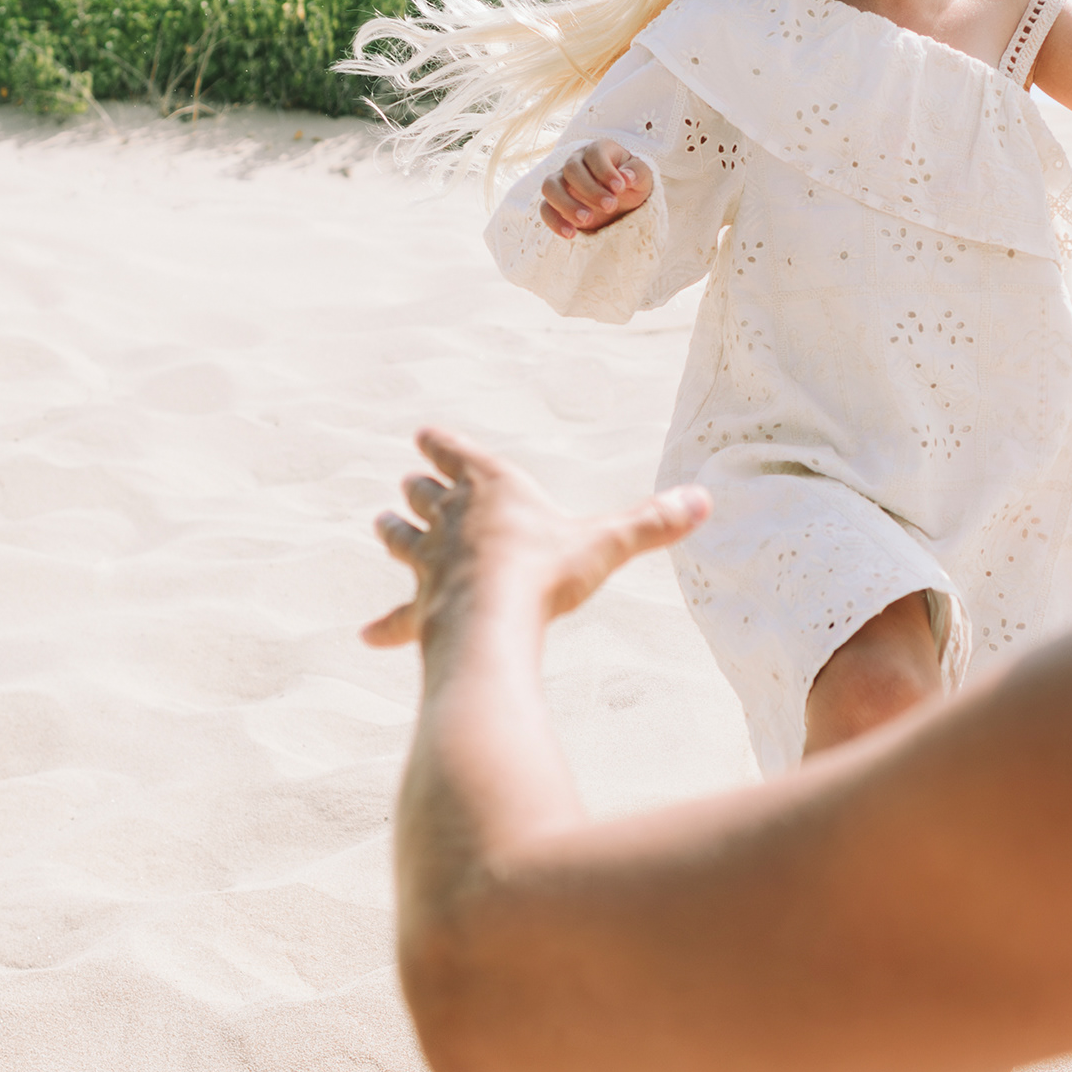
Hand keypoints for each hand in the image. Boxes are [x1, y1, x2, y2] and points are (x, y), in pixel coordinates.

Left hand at [363, 428, 709, 648]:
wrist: (493, 618)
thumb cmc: (546, 570)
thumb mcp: (606, 543)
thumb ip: (651, 523)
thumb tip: (704, 500)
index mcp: (492, 489)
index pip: (458, 455)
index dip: (442, 446)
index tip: (424, 436)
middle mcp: (452, 519)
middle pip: (425, 494)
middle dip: (418, 489)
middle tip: (407, 485)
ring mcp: (429, 563)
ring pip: (402, 540)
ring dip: (393, 532)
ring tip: (381, 523)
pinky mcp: (421, 608)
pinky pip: (398, 616)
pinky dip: (386, 624)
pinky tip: (368, 635)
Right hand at [539, 140, 654, 237]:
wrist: (621, 201)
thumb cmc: (631, 183)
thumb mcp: (642, 177)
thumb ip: (637, 172)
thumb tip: (626, 176)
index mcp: (598, 150)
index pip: (594, 153)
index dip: (605, 170)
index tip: (620, 188)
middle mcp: (575, 161)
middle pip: (571, 169)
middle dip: (590, 189)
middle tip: (610, 206)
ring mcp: (561, 181)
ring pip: (550, 186)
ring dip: (567, 204)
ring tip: (586, 220)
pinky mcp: (554, 203)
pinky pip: (545, 209)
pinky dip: (555, 221)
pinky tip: (571, 234)